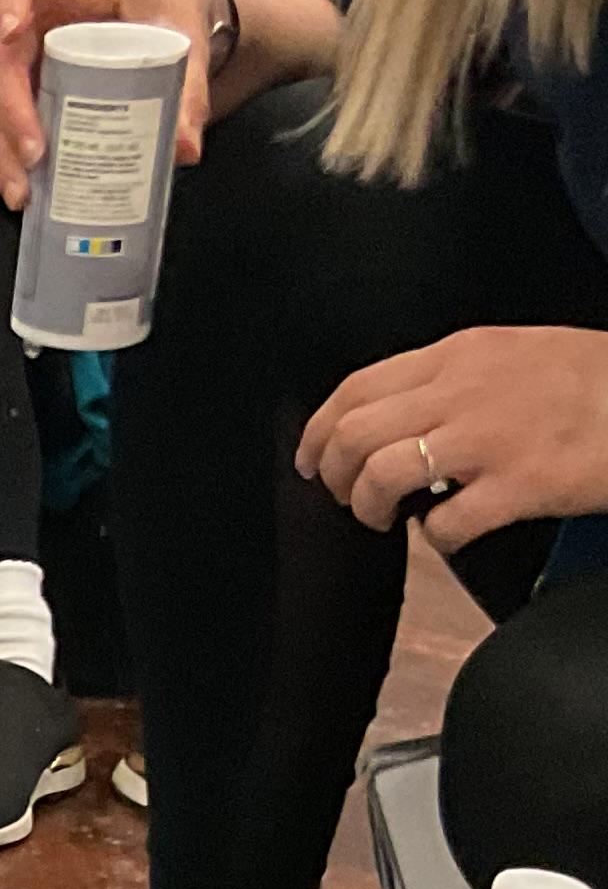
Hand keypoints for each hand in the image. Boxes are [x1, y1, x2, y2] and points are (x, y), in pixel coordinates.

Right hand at [0, 0, 218, 209]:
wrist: (164, 22)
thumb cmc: (167, 11)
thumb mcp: (184, 34)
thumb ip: (188, 86)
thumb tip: (185, 149)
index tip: (12, 32)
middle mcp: (30, 25)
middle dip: (8, 114)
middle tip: (36, 157)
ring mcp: (17, 64)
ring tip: (21, 195)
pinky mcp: (13, 97)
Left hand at [298, 325, 607, 546]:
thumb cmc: (594, 379)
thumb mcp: (516, 352)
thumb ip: (454, 375)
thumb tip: (398, 411)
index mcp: (459, 355)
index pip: (355, 389)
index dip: (317, 431)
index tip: (309, 459)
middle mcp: (463, 391)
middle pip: (354, 435)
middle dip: (333, 475)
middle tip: (344, 497)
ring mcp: (489, 440)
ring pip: (382, 477)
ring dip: (369, 508)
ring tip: (384, 519)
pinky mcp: (521, 486)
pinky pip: (445, 525)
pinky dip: (435, 537)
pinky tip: (449, 531)